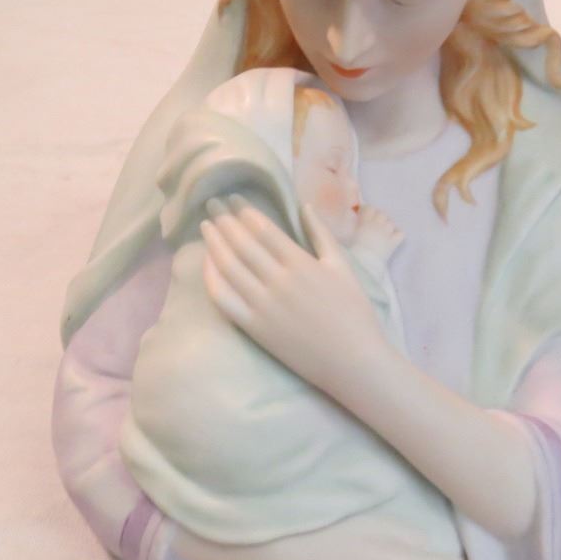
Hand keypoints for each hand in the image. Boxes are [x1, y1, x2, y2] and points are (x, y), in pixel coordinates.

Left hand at [200, 194, 395, 402]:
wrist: (353, 360)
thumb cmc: (354, 312)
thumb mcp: (343, 266)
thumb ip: (321, 234)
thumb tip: (304, 205)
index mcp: (301, 263)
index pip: (263, 229)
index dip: (244, 211)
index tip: (233, 199)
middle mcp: (278, 281)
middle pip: (242, 244)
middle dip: (225, 221)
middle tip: (212, 206)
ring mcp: (263, 305)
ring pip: (229, 267)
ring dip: (215, 244)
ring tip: (206, 227)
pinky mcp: (254, 327)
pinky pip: (224, 299)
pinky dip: (212, 278)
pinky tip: (207, 264)